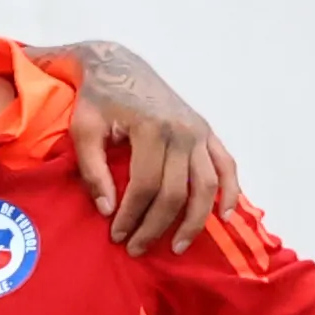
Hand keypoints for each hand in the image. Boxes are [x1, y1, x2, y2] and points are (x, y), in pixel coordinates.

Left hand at [47, 41, 240, 255]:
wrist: (119, 65)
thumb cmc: (97, 100)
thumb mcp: (84, 131)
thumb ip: (93, 171)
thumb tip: (108, 211)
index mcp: (152, 128)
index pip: (146, 186)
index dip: (132, 216)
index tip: (117, 236)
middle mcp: (182, 130)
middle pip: (176, 192)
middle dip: (156, 226)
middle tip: (137, 249)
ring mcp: (199, 131)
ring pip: (206, 185)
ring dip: (194, 220)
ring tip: (178, 246)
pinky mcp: (207, 131)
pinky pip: (226, 165)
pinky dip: (231, 191)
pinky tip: (224, 216)